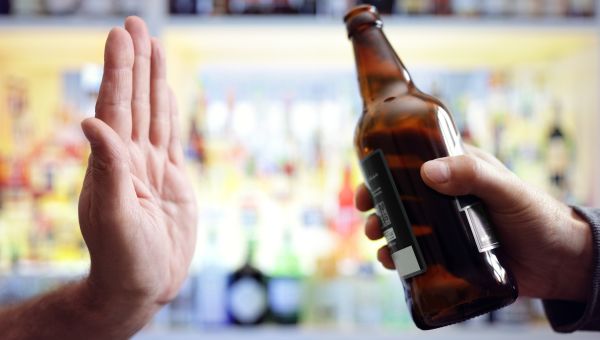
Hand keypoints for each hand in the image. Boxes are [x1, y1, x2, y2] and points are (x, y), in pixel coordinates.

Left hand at [78, 17, 196, 309]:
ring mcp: (150, 168)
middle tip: (135, 25)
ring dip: (153, 81)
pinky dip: (168, 112)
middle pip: (134, 101)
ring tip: (153, 48)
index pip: (115, 106)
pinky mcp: (171, 181)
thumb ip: (107, 168)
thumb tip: (91, 121)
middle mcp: (128, 159)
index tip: (121, 35)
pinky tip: (166, 94)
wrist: (141, 287)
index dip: (119, 70)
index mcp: (111, 163)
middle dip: (134, 63)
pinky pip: (169, 138)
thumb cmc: (123, 260)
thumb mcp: (114, 216)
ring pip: (153, 114)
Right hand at [356, 145, 591, 301]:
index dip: (384, 171)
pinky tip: (392, 263)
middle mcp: (446, 198)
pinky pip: (416, 255)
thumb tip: (426, 172)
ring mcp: (445, 228)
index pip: (412, 163)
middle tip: (370, 220)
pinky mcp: (448, 256)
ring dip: (386, 233)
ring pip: (404, 227)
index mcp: (456, 172)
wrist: (559, 263)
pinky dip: (399, 258)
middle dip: (380, 208)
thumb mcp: (506, 190)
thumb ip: (472, 176)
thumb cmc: (538, 216)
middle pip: (401, 198)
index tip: (367, 183)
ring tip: (379, 243)